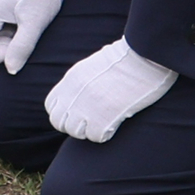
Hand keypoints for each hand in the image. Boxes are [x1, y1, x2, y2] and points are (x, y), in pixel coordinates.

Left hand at [41, 37, 177, 142]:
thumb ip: (80, 84)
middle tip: (93, 121)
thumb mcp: (92, 67)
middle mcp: (73, 94)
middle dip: (74, 126)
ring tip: (105, 121)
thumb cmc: (126, 59)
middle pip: (59, 123)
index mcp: (70, 80)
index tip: (79, 113)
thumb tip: (79, 98)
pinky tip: (116, 123)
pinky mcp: (103, 118)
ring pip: (75, 132)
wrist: (143, 57)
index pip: (51, 106)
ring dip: (89, 131)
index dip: (64, 113)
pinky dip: (105, 134)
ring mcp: (86, 106)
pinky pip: (95, 137)